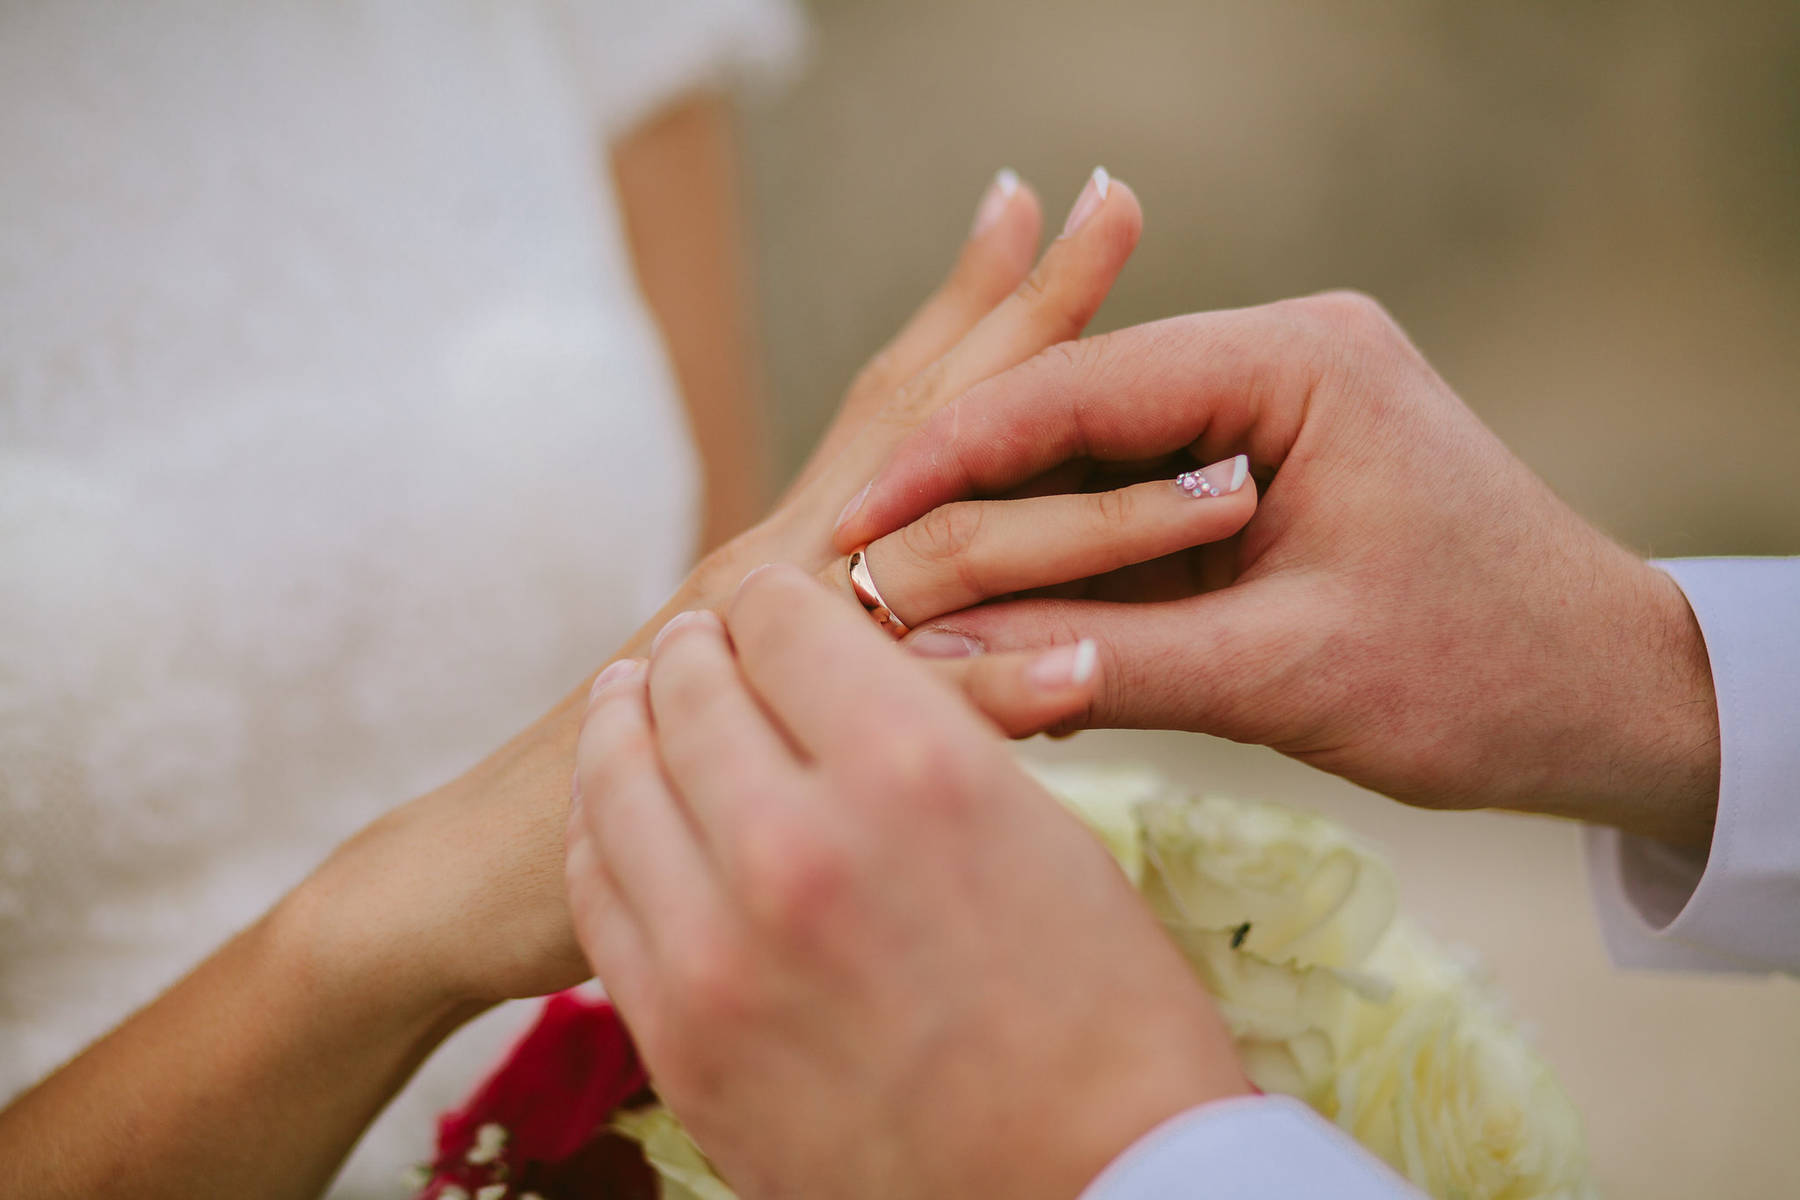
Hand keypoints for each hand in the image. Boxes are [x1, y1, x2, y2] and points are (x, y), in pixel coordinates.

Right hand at [296, 168, 1178, 1012]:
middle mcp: (782, 564)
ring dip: (1089, 513)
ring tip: (1215, 483)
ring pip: (948, 551)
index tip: (1046, 204)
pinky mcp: (773, 755)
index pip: (895, 398)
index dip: (972, 302)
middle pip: (927, 423)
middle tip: (1116, 203)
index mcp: (789, 545)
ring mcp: (774, 651)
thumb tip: (923, 611)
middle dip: (1035, 321)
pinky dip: (1004, 687)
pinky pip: (907, 715)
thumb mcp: (730, 676)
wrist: (479, 872)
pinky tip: (1094, 667)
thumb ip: (823, 634)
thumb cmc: (616, 777)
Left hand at [567, 565, 1248, 1199]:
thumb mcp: (1044, 834)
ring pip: (619, 777)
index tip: (774, 608)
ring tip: (633, 697)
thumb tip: (858, 660)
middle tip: (699, 642)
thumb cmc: (1107, 1017)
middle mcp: (799, 844)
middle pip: (692, 688)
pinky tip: (621, 804)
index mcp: (912, 770)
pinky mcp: (679, 1038)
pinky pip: (603, 887)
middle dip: (698, 651)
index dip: (777, 601)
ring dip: (627, 721)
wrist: (1088, 1199)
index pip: (784, 618)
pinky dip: (603, 824)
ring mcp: (720, 950)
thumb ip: (935, 732)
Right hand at [836, 292, 1719, 847]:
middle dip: (966, 500)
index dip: (949, 457)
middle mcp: (1278, 363)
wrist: (1608, 701)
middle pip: (1074, 418)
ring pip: (1094, 469)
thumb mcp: (1286, 673)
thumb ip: (1110, 659)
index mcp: (1297, 360)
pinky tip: (1000, 628)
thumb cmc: (1483, 676)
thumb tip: (936, 653)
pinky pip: (1134, 515)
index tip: (851, 524)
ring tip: (908, 613)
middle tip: (856, 574)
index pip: (1079, 389)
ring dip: (1012, 542)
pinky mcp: (1262, 483)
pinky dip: (1071, 573)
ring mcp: (1269, 420)